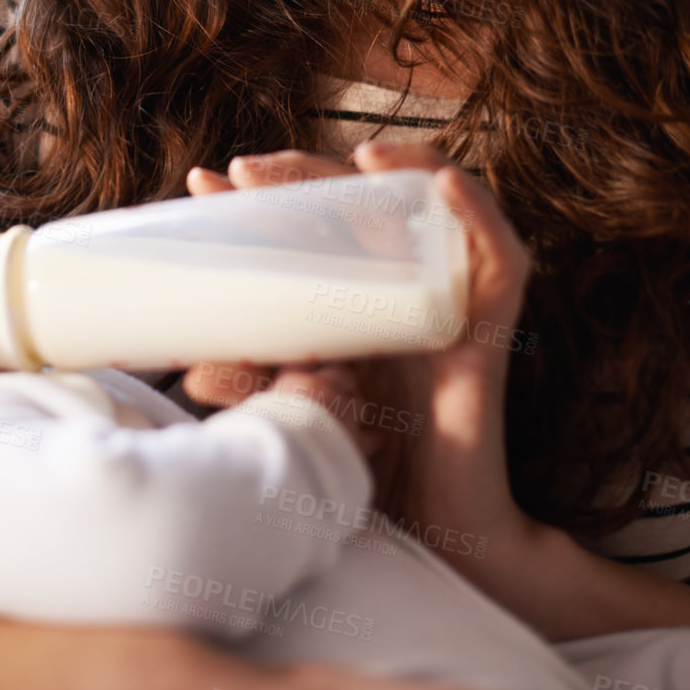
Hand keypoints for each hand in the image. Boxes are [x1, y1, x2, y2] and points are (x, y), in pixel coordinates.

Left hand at [184, 142, 534, 563]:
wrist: (435, 532)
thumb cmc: (370, 470)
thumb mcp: (300, 411)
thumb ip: (256, 384)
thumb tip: (190, 369)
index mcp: (356, 294)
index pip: (312, 221)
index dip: (264, 194)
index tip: (203, 186)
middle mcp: (405, 284)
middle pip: (364, 199)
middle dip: (304, 175)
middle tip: (243, 170)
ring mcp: (452, 296)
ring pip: (434, 207)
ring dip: (401, 168)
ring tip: (354, 157)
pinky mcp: (493, 322)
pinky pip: (499, 252)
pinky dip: (474, 210)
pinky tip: (440, 187)